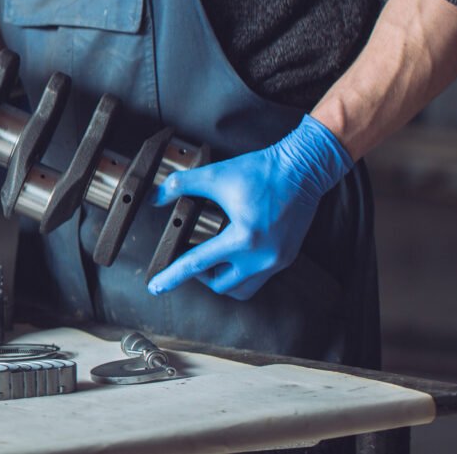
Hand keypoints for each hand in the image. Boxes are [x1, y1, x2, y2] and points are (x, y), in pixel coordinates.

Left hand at [147, 115, 352, 300]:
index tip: (154, 287)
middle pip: (221, 285)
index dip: (172, 276)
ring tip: (210, 260)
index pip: (197, 264)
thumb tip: (153, 197)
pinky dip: (241, 272)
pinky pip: (258, 278)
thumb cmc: (260, 171)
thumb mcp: (216, 175)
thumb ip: (181, 185)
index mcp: (244, 238)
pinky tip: (232, 255)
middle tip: (188, 258)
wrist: (303, 168)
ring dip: (222, 279)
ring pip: (242, 288)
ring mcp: (278, 260)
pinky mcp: (287, 257)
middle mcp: (263, 257)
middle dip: (200, 276)